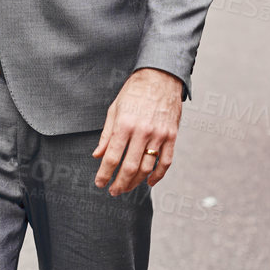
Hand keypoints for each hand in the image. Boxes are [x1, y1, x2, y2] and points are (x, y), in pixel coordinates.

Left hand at [93, 68, 182, 194]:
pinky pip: (166, 161)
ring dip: (136, 182)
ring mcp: (159, 135)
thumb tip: (98, 155)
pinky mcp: (172, 136)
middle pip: (129, 167)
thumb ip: (107, 135)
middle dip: (119, 183)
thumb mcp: (114, 109)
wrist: (160, 77)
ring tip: (127, 187)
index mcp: (124, 125)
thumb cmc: (134, 92)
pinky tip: (149, 182)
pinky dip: (158, 175)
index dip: (104, 174)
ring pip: (147, 167)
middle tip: (113, 192)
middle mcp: (142, 132)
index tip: (100, 183)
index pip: (112, 157)